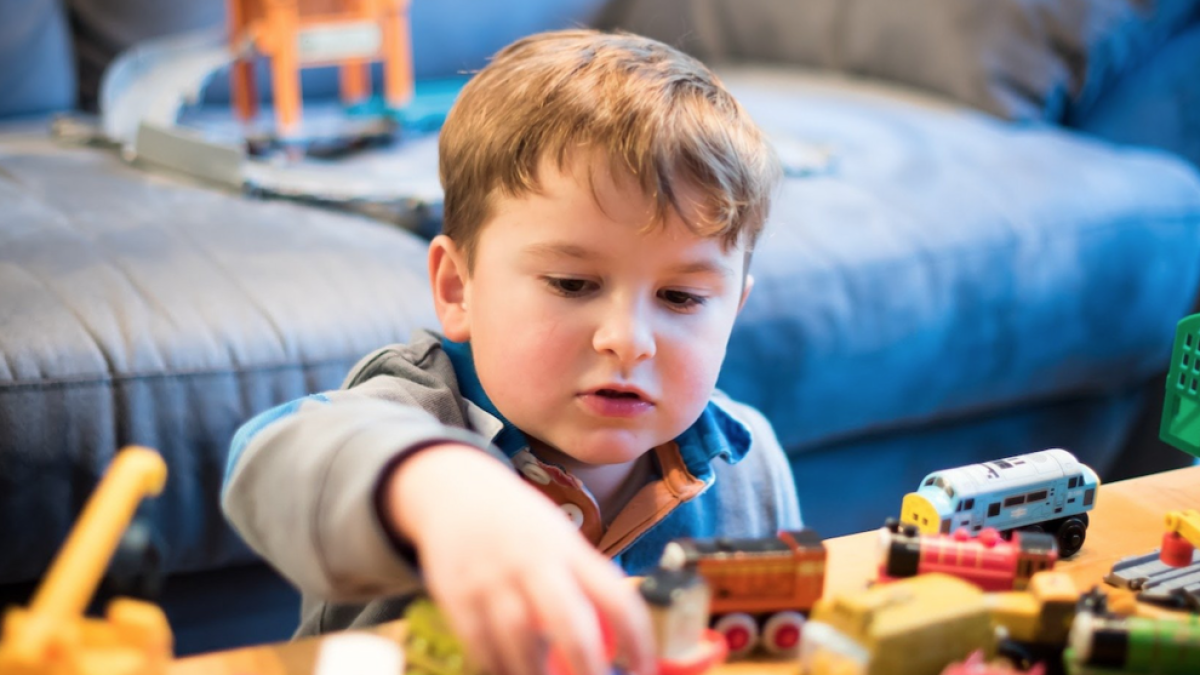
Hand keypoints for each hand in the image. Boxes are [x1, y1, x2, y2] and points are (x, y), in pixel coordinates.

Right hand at [384, 444, 655, 674]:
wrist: (455, 487)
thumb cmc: (519, 523)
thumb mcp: (560, 539)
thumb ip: (584, 584)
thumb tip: (615, 641)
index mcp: (569, 550)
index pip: (617, 598)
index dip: (637, 640)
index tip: (644, 669)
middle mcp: (533, 562)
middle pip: (568, 623)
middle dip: (588, 667)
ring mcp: (492, 578)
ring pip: (519, 640)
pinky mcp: (456, 593)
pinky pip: (479, 644)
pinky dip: (497, 667)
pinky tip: (510, 672)